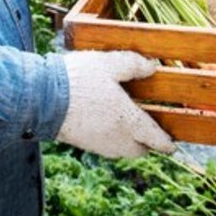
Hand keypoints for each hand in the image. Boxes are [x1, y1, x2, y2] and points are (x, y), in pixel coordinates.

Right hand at [56, 50, 175, 157]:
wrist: (42, 98)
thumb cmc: (79, 79)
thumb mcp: (110, 63)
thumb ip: (134, 64)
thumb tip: (152, 67)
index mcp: (129, 121)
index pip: (155, 139)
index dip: (166, 144)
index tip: (172, 146)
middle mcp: (117, 139)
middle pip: (139, 150)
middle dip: (147, 144)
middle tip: (150, 132)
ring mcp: (98, 144)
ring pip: (122, 151)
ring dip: (129, 144)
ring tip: (128, 127)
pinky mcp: (83, 144)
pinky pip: (105, 148)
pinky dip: (112, 141)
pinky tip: (106, 124)